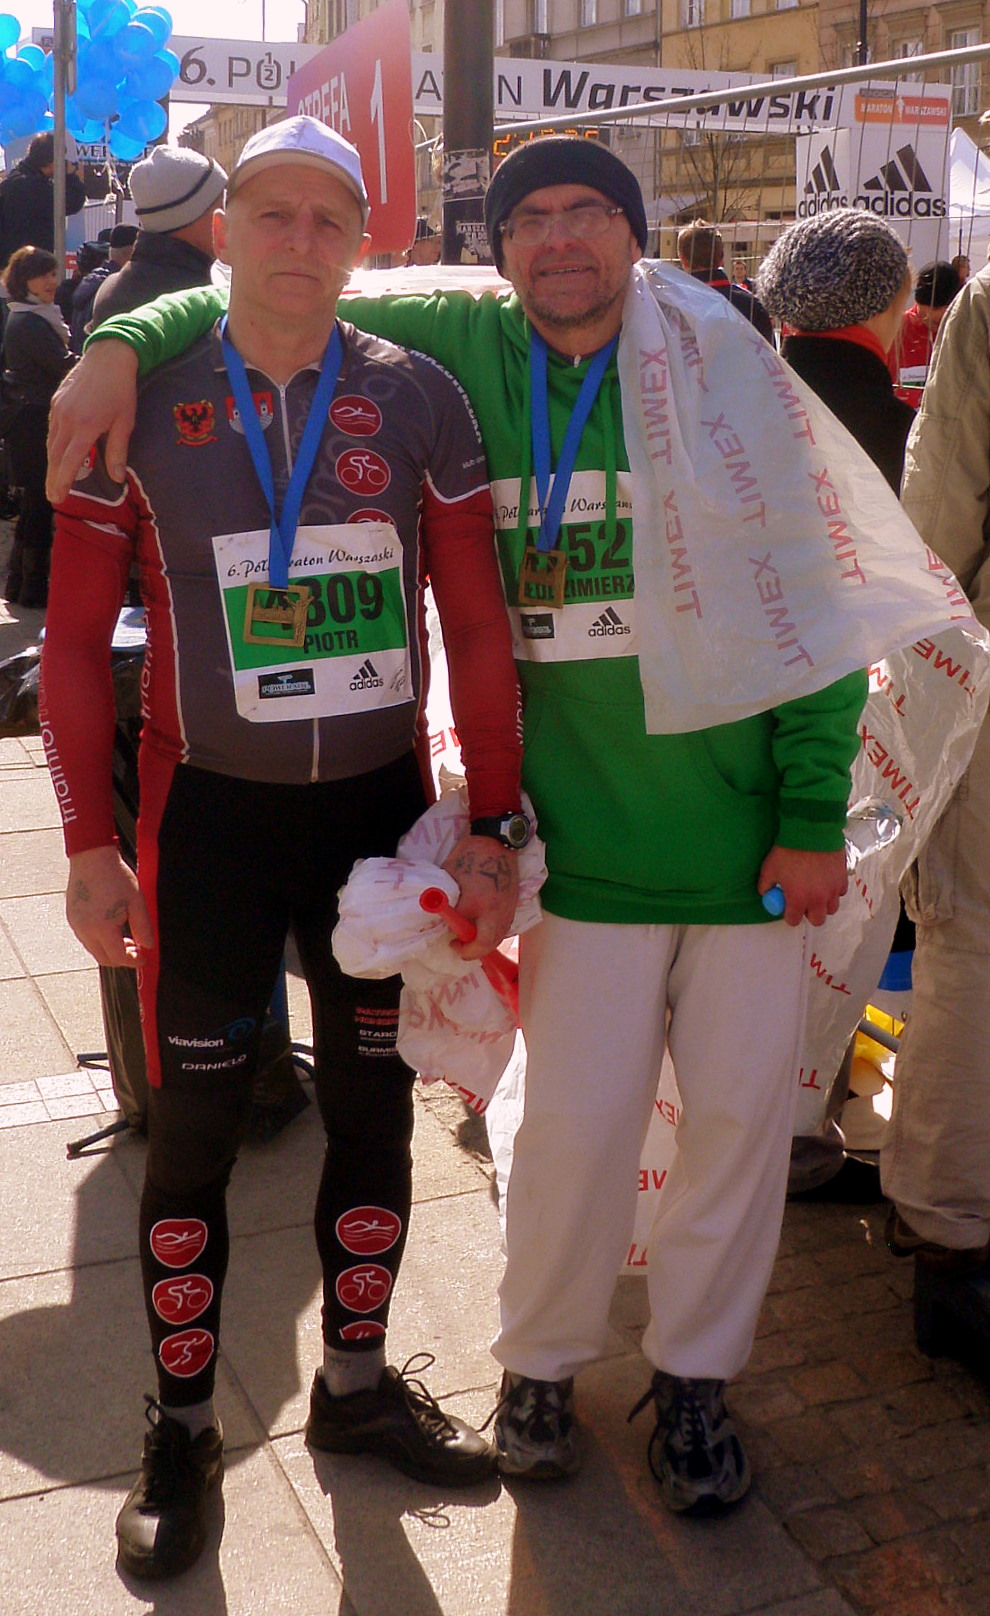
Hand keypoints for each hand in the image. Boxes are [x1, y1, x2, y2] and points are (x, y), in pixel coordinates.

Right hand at [46, 340, 138, 502]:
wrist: (108, 357)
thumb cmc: (121, 390)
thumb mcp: (125, 422)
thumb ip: (118, 451)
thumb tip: (117, 478)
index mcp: (85, 426)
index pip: (69, 461)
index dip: (63, 481)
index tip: (59, 496)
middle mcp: (67, 419)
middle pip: (55, 456)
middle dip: (53, 478)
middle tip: (53, 497)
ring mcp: (59, 409)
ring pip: (51, 443)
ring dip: (51, 464)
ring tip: (54, 481)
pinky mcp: (56, 402)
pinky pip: (52, 429)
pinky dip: (52, 445)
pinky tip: (56, 455)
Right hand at [66, 845, 153, 966]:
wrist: (92, 857)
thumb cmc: (116, 877)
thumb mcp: (137, 902)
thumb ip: (143, 928)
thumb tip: (148, 946)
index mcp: (102, 927)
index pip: (117, 957)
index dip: (132, 961)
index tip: (142, 958)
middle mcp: (85, 930)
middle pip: (103, 958)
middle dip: (121, 959)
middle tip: (135, 949)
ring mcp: (76, 924)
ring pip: (93, 949)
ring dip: (109, 950)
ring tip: (125, 937)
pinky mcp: (71, 917)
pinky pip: (86, 938)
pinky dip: (99, 940)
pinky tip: (111, 927)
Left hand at [441, 835, 518, 958]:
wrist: (495, 841)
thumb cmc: (468, 858)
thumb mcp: (451, 883)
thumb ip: (448, 906)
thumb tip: (443, 923)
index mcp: (484, 907)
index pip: (477, 942)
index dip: (463, 949)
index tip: (452, 943)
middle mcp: (500, 912)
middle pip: (490, 944)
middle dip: (474, 950)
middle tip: (459, 944)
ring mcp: (510, 908)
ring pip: (498, 936)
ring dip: (483, 940)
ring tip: (468, 934)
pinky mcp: (513, 903)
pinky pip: (503, 926)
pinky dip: (491, 930)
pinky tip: (480, 923)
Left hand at [757, 846, 847, 927]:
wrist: (811, 832)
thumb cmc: (788, 851)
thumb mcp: (769, 868)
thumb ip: (765, 885)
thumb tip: (765, 893)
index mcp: (798, 900)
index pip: (794, 921)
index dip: (790, 916)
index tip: (788, 908)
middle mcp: (818, 899)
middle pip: (817, 920)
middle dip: (809, 914)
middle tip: (804, 903)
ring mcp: (832, 890)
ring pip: (832, 908)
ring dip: (824, 904)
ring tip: (817, 892)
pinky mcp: (843, 878)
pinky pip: (840, 892)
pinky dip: (834, 890)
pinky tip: (826, 880)